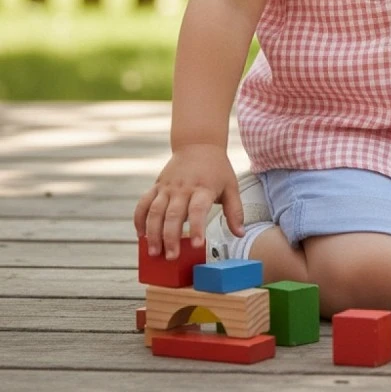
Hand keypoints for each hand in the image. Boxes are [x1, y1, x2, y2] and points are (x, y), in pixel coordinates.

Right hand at [133, 143, 243, 260]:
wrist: (198, 144)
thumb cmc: (217, 169)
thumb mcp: (231, 186)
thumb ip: (235, 211)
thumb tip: (240, 234)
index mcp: (203, 188)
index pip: (198, 209)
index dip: (197, 227)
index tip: (197, 244)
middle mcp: (183, 188)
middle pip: (174, 214)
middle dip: (171, 237)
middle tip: (171, 257)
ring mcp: (167, 187)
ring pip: (155, 210)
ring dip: (153, 232)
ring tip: (153, 252)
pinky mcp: (157, 185)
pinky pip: (143, 203)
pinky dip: (139, 218)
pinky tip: (141, 234)